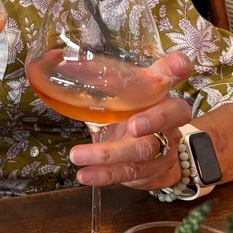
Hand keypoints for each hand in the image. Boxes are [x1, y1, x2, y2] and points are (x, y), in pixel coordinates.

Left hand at [68, 50, 193, 189]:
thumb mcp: (127, 96)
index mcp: (161, 94)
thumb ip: (105, 78)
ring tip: (78, 155)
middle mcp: (169, 121)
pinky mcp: (151, 173)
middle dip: (152, 121)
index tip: (178, 65)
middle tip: (133, 124)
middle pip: (169, 118)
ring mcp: (164, 149)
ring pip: (142, 151)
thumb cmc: (137, 117)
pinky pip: (128, 174)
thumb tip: (54, 57)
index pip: (174, 77)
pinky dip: (104, 175)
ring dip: (108, 155)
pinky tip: (84, 174)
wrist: (163, 157)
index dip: (177, 69)